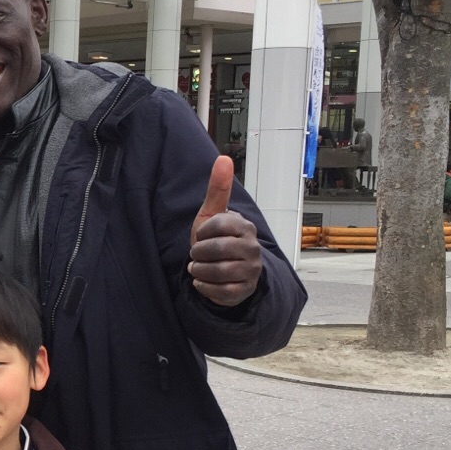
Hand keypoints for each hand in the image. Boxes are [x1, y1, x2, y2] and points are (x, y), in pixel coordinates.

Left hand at [188, 156, 261, 306]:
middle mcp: (252, 248)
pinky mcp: (244, 291)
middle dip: (198, 253)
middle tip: (197, 254)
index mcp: (245, 227)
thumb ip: (217, 189)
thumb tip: (223, 158)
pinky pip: (220, 291)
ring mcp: (251, 271)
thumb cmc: (215, 240)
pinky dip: (204, 287)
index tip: (201, 236)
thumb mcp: (212, 215)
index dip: (202, 232)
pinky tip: (203, 281)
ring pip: (217, 271)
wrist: (223, 273)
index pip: (218, 224)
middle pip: (216, 249)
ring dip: (199, 270)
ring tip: (199, 267)